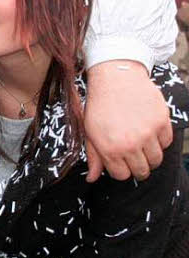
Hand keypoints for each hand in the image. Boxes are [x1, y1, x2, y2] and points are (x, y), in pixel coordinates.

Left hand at [84, 60, 171, 181]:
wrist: (116, 78)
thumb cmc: (99, 106)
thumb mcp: (90, 132)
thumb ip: (94, 157)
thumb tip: (92, 179)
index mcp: (110, 149)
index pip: (123, 175)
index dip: (120, 170)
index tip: (119, 162)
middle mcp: (131, 144)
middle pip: (142, 171)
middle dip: (137, 167)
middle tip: (132, 157)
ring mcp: (148, 133)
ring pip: (157, 160)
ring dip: (150, 156)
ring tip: (141, 145)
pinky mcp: (162, 121)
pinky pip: (167, 143)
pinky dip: (160, 141)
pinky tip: (149, 132)